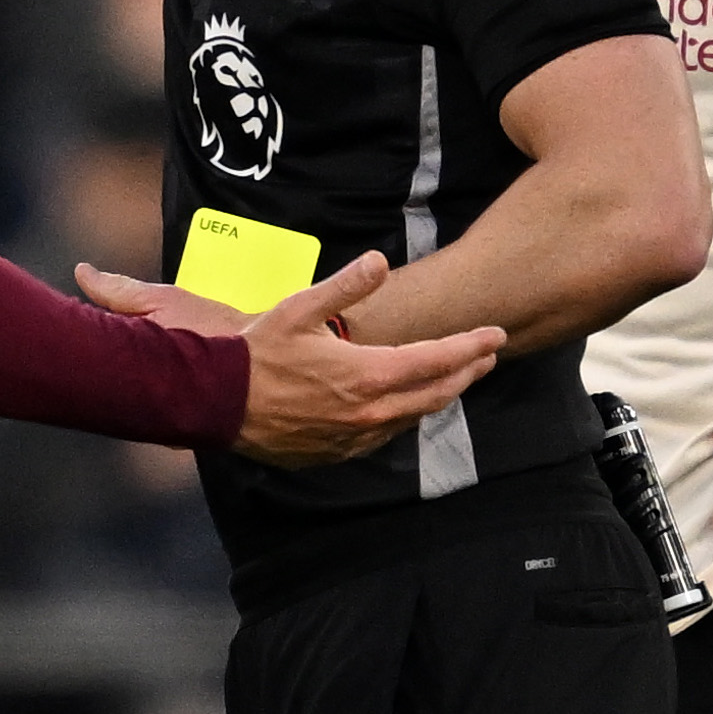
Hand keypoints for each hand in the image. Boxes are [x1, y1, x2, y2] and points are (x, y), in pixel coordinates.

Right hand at [87, 251, 501, 466]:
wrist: (215, 403)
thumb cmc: (256, 353)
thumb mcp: (299, 308)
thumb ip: (345, 285)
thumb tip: (380, 260)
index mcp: (367, 375)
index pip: (437, 360)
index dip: (471, 347)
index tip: (496, 335)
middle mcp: (368, 412)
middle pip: (436, 393)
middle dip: (467, 372)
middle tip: (488, 354)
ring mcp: (353, 438)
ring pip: (413, 417)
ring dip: (440, 395)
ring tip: (457, 377)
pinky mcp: (335, 453)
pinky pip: (384, 435)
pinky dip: (405, 416)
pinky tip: (406, 406)